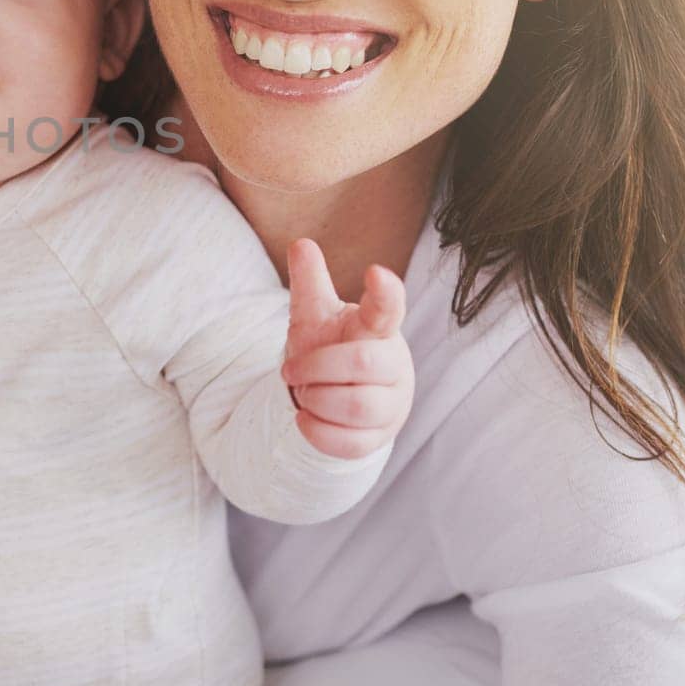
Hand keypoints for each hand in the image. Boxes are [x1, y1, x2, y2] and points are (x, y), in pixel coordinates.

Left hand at [280, 238, 413, 459]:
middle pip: (362, 364)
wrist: (333, 395)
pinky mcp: (379, 438)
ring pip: (356, 407)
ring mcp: (392, 404)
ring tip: (302, 393)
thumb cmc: (330, 345)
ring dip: (315, 400)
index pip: (389, 308)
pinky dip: (316, 430)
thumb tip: (301, 243)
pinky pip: (349, 442)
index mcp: (378, 329)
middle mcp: (394, 365)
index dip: (385, 293)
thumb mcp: (315, 314)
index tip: (375, 271)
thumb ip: (310, 281)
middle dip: (316, 368)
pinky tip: (304, 418)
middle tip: (290, 371)